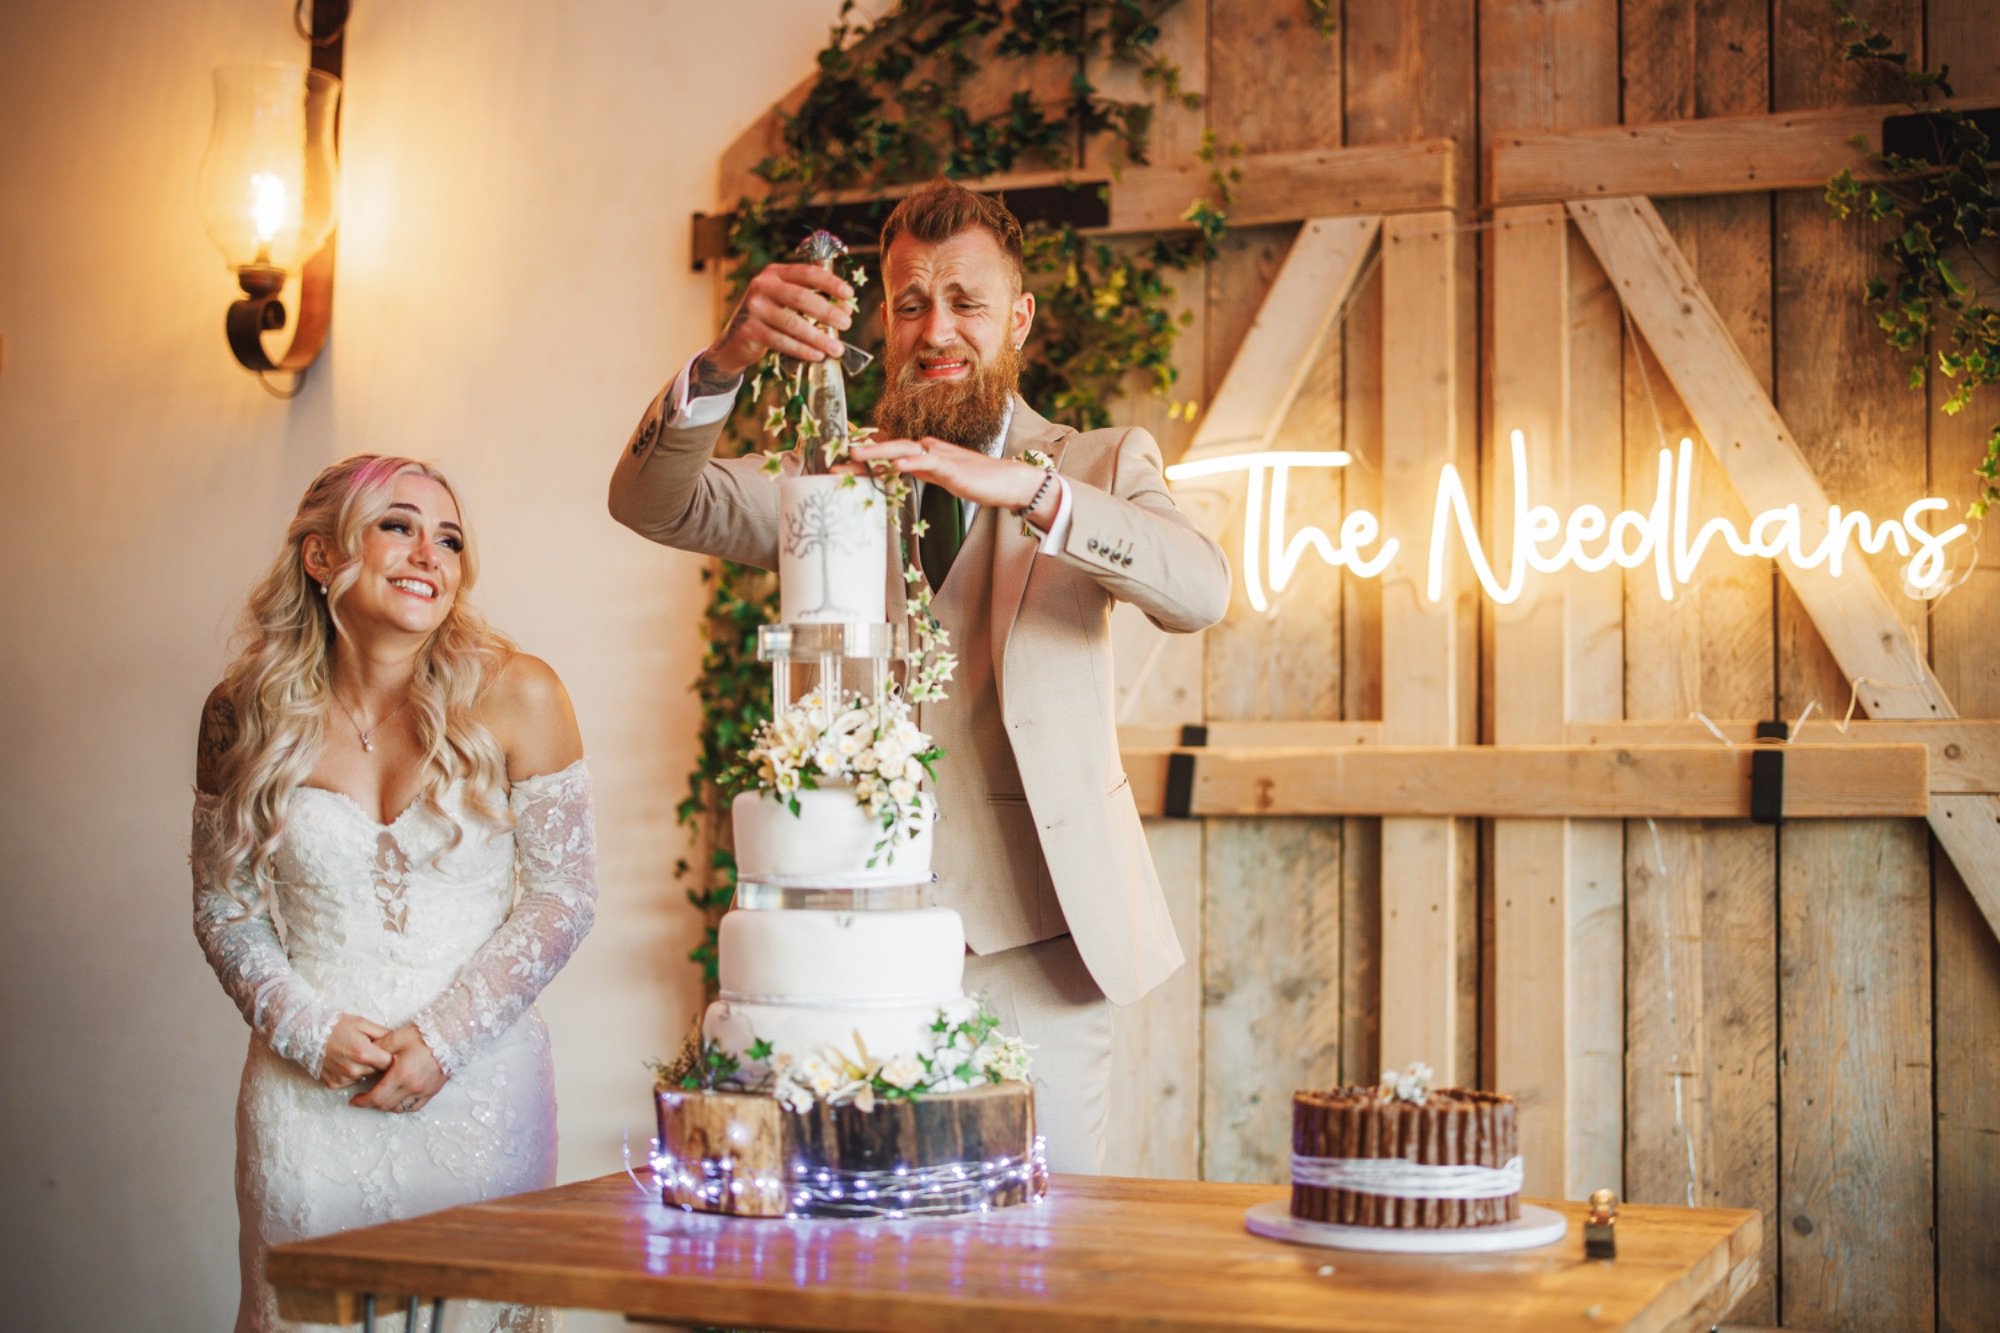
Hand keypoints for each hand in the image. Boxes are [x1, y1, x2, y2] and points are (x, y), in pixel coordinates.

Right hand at [320, 1014, 393, 1089]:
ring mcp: (342, 1079)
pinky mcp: (333, 1084)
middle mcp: (354, 1070)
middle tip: (370, 1050)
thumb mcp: (362, 1023)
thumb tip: (398, 1042)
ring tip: (353, 1054)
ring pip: (364, 1077)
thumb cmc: (335, 1025)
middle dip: (377, 1062)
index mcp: (364, 1053)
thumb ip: (383, 1033)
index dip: (391, 1056)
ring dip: (364, 1068)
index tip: (389, 1051)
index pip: (389, 1063)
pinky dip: (350, 1074)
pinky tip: (343, 1062)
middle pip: (378, 1071)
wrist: (306, 1033)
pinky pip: (350, 1082)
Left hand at [349, 1025, 447, 1114]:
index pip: (376, 1098)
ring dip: (387, 1106)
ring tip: (382, 1097)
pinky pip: (414, 1107)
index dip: (362, 1102)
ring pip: (400, 1108)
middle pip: (386, 1105)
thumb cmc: (424, 1036)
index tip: (355, 1100)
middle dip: (372, 1104)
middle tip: (365, 1098)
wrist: (451, 1036)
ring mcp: (424, 1091)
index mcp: (401, 1075)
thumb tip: (364, 1055)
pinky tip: (399, 1098)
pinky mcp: (432, 1090)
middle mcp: (412, 1087)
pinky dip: (404, 1106)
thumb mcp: (396, 1038)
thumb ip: (378, 1048)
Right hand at [702, 262, 853, 379]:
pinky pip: (782, 341)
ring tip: (836, 348)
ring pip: (793, 323)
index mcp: (775, 273)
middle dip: (827, 311)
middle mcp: (762, 286)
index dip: (830, 282)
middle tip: (847, 324)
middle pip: (801, 297)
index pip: (807, 273)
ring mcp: (754, 307)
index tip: (849, 294)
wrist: (735, 341)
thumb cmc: (770, 318)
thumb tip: (846, 309)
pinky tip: (817, 355)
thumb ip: (813, 301)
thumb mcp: (787, 303)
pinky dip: (802, 350)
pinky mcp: (750, 330)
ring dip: (818, 337)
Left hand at [847, 437, 1059, 527]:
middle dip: (860, 454)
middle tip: (834, 460)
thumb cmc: (976, 481)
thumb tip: (896, 472)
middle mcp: (928, 449)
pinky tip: (897, 464)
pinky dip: (911, 461)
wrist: (1007, 482)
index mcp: (923, 452)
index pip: (888, 452)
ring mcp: (940, 456)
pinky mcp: (952, 467)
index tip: (839, 460)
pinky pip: (928, 462)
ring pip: (903, 449)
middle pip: (888, 447)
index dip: (863, 455)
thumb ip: (920, 472)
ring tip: (855, 455)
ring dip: (877, 453)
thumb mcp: (941, 478)